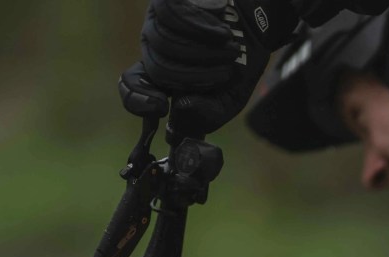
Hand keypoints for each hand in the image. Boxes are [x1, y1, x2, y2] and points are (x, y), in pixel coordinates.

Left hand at [119, 0, 296, 135]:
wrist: (256, 24)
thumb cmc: (240, 62)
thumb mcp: (230, 99)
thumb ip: (209, 114)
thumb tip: (181, 106)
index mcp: (162, 76)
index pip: (132, 87)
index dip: (138, 100)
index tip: (160, 107)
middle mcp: (154, 49)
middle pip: (159, 71)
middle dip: (197, 78)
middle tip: (226, 74)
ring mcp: (157, 23)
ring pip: (165, 45)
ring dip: (206, 53)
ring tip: (231, 51)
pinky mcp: (165, 2)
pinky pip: (172, 18)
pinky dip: (202, 30)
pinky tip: (222, 34)